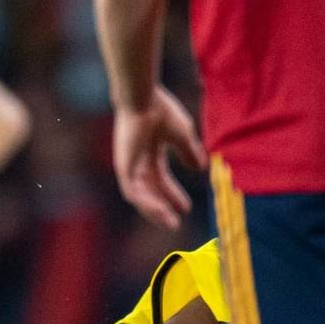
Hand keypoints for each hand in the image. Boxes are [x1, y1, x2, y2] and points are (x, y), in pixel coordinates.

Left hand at [112, 88, 206, 229]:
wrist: (144, 99)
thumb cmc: (161, 110)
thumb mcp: (182, 135)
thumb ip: (190, 152)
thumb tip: (200, 169)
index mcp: (149, 154)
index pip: (161, 181)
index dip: (173, 195)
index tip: (186, 208)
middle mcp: (138, 162)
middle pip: (150, 192)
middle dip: (163, 208)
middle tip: (175, 223)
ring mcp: (129, 165)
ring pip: (140, 197)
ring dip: (155, 211)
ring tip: (170, 222)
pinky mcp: (123, 167)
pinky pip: (133, 192)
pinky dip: (146, 203)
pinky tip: (160, 210)